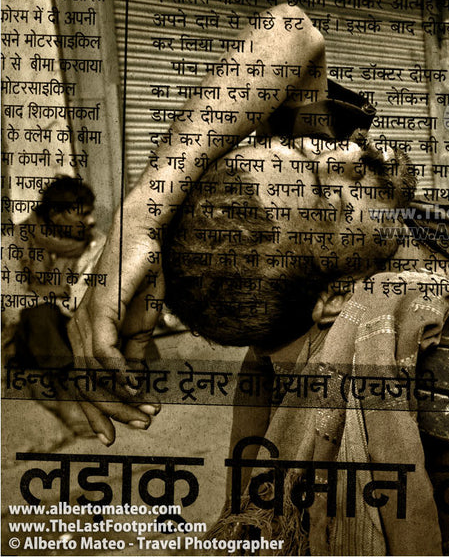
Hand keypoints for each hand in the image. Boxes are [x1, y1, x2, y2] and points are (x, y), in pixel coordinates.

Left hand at [66, 213, 163, 444]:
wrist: (143, 238)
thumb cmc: (142, 277)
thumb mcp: (142, 323)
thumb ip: (136, 354)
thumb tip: (135, 386)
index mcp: (86, 335)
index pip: (86, 382)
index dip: (99, 412)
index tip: (116, 435)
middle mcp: (78, 331)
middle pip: (85, 384)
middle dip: (110, 413)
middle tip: (136, 430)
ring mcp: (85, 321)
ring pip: (94, 374)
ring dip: (121, 397)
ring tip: (145, 413)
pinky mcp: (100, 311)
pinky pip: (104, 351)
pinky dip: (119, 373)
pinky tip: (134, 386)